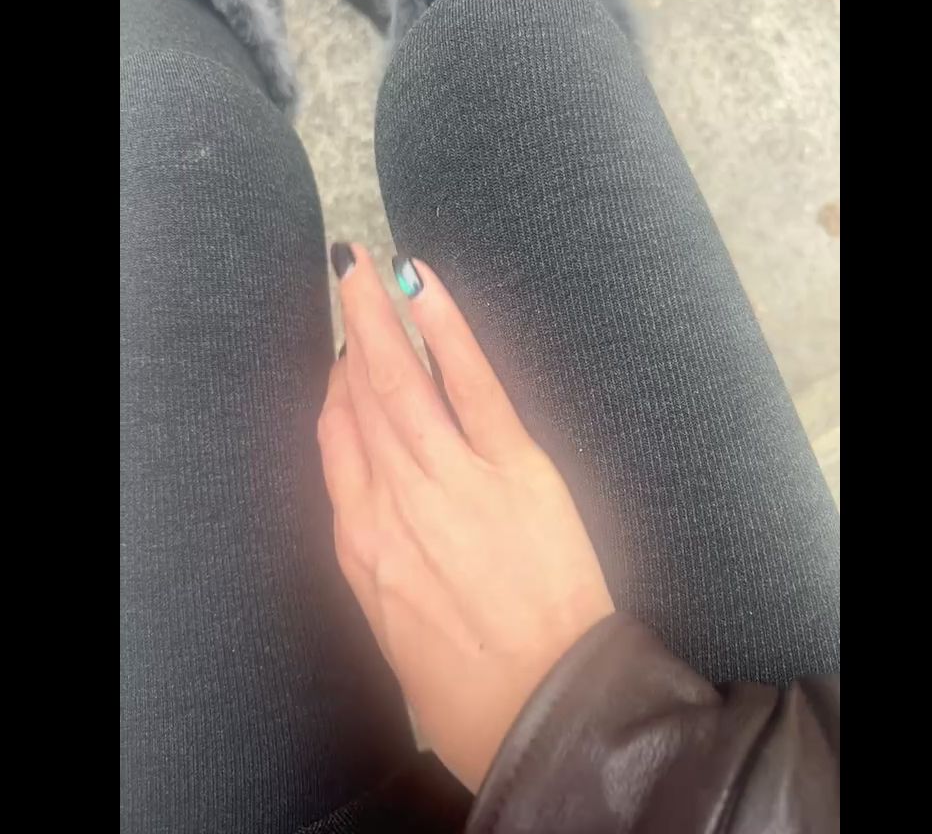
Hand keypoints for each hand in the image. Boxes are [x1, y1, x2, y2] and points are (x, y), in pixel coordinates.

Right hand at [317, 245, 613, 792]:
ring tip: (367, 267)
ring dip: (381, 317)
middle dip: (351, 330)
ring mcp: (451, 482)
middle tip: (344, 275)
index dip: (335, 390)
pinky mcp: (513, 470)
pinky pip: (471, 384)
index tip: (342, 355)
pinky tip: (424, 288)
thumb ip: (376, 555)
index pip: (334, 443)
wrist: (546, 716)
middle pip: (359, 399)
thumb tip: (375, 494)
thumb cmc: (467, 688)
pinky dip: (445, 330)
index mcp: (360, 547)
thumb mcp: (394, 628)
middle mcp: (393, 504)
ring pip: (402, 383)